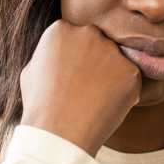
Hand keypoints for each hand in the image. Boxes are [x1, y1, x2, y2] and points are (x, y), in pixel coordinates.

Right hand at [19, 21, 141, 155]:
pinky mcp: (130, 70)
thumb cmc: (41, 106)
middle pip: (99, 43)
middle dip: (96, 61)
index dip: (76, 58)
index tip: (73, 75)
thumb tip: (61, 53)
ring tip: (94, 101)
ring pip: (116, 60)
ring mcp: (111, 51)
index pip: (76, 36)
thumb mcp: (32, 71)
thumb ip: (50, 54)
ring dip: (111, 76)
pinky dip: (124, 93)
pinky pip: (131, 79)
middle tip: (87, 88)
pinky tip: (106, 107)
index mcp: (60, 29)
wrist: (59, 133)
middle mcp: (88, 33)